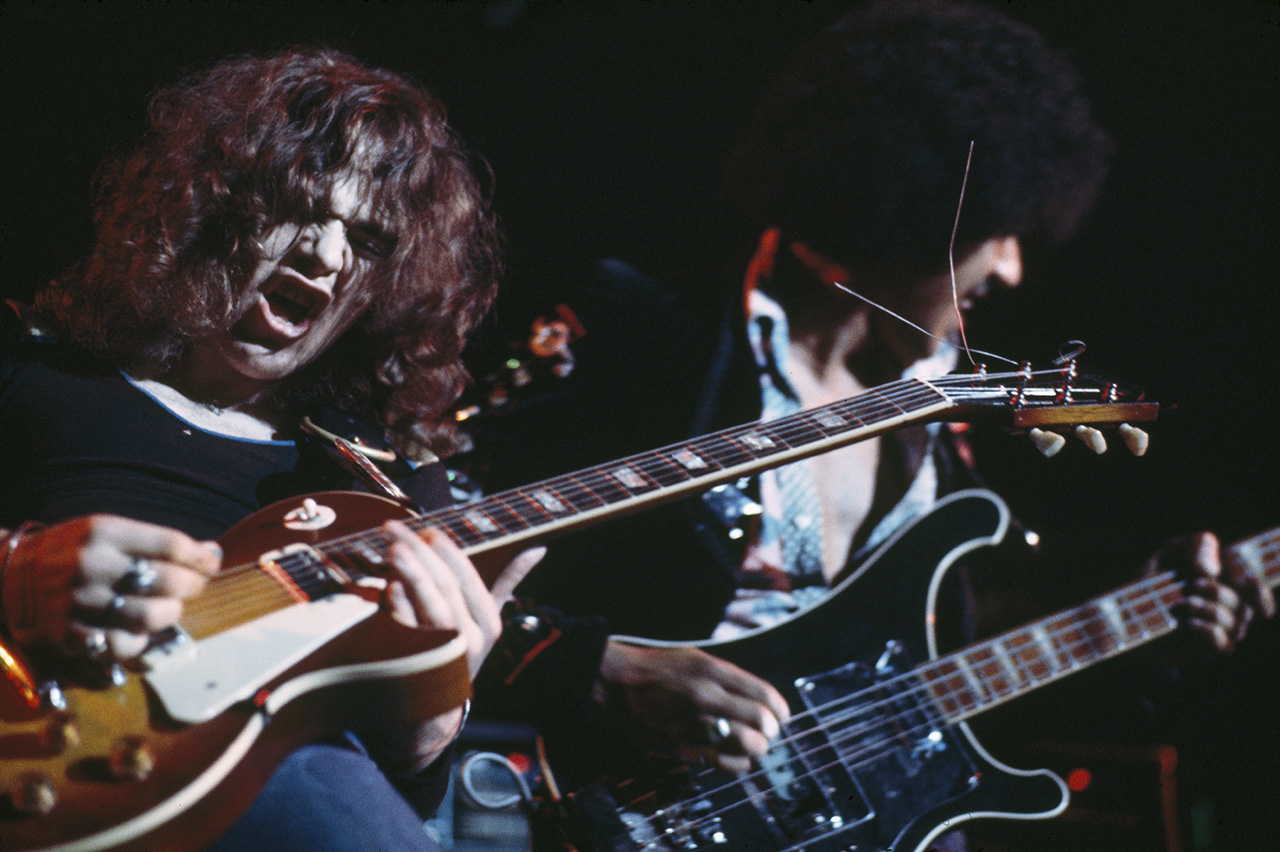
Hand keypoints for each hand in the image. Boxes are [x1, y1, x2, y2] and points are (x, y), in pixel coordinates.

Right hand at [2, 516, 219, 660]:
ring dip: (170, 614)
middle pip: (167, 580)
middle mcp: (91, 565)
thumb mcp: (106, 530)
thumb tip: (213, 554)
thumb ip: (156, 543)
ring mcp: (79, 602)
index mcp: (104, 532)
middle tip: (192, 587)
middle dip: (192, 586)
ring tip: (167, 609)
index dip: (201, 557)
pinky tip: (139, 631)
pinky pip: (122, 646)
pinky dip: (140, 642)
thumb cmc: (71, 551)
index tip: (211, 564)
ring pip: (150, 616)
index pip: (171, 544)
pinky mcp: (68, 634)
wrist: (8, 573)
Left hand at [382, 521, 544, 676]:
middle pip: (447, 588)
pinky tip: (389, 587)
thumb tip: (538, 549)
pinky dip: (400, 609)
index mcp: (489, 623)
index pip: (470, 579)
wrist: (438, 711)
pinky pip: (410, 635)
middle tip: (396, 530)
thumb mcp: (487, 619)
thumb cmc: (461, 652)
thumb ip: (508, 581)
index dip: (448, 552)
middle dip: (422, 554)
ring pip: (433, 608)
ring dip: (413, 575)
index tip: (428, 530)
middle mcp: (471, 639)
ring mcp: (447, 655)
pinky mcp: (420, 668)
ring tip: (393, 549)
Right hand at [594, 640, 790, 773]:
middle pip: (760, 721)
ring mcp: (694, 723)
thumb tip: (760, 699)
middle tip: (769, 731)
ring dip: (758, 747)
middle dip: (771, 730)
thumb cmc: (657, 670)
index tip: (782, 715)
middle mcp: (706, 696)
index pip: (763, 694)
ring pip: (746, 744)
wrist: (615, 685)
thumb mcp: (695, 659)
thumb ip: (728, 677)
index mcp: (711, 671)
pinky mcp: (681, 746)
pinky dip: (739, 763)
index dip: (780, 708)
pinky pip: (723, 762)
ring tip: (756, 745)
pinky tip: (738, 758)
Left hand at [1149, 532, 1275, 653]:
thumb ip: (1198, 546)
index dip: (1260, 591)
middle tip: (1191, 585)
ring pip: (1238, 625)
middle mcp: (1229, 611)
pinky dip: (1210, 631)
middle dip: (1220, 592)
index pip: (1256, 591)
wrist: (1125, 610)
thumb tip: (1212, 570)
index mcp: (1228, 585)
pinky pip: (1224, 644)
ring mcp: (1218, 631)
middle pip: (1247, 606)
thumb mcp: (1173, 551)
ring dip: (1210, 610)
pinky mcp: (1205, 651)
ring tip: (1182, 603)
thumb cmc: (1154, 579)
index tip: (1248, 586)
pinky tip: (1187, 623)